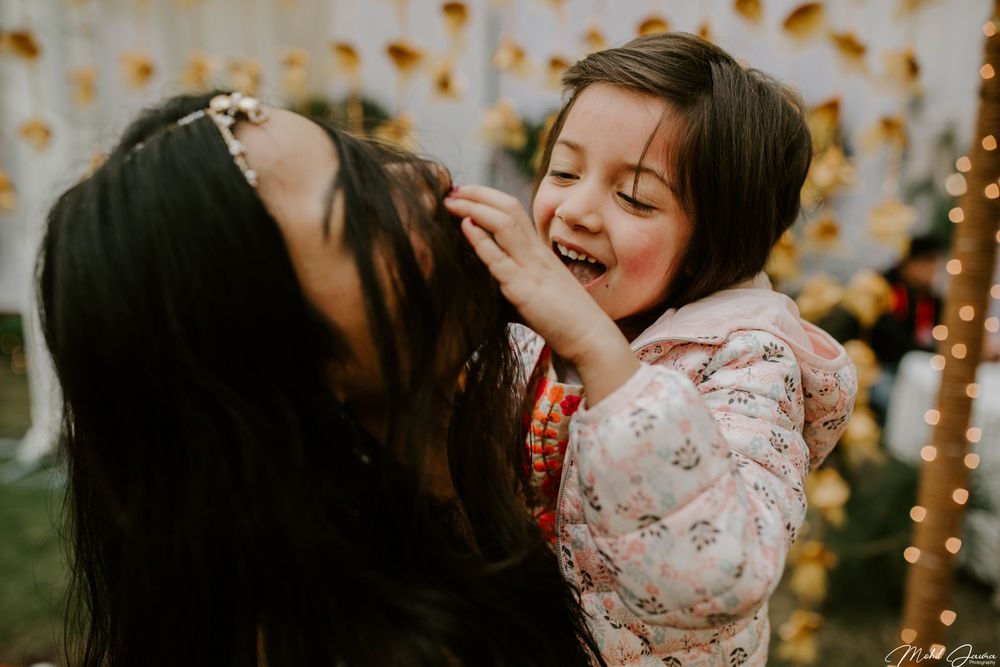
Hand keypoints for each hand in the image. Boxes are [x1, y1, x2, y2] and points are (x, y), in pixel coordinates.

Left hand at [444, 184, 637, 403]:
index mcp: (538, 252)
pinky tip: (464, 226)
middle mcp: (535, 253)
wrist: (590, 337)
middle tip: (450, 190)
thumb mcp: (538, 291)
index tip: (464, 195)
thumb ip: (516, 280)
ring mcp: (530, 268)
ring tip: (450, 201)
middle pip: (507, 207)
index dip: (486, 198)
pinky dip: (480, 239)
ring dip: (473, 208)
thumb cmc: (564, 321)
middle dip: (476, 194)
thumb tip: (491, 282)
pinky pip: (499, 258)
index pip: (512, 211)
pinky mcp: (523, 288)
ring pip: (503, 223)